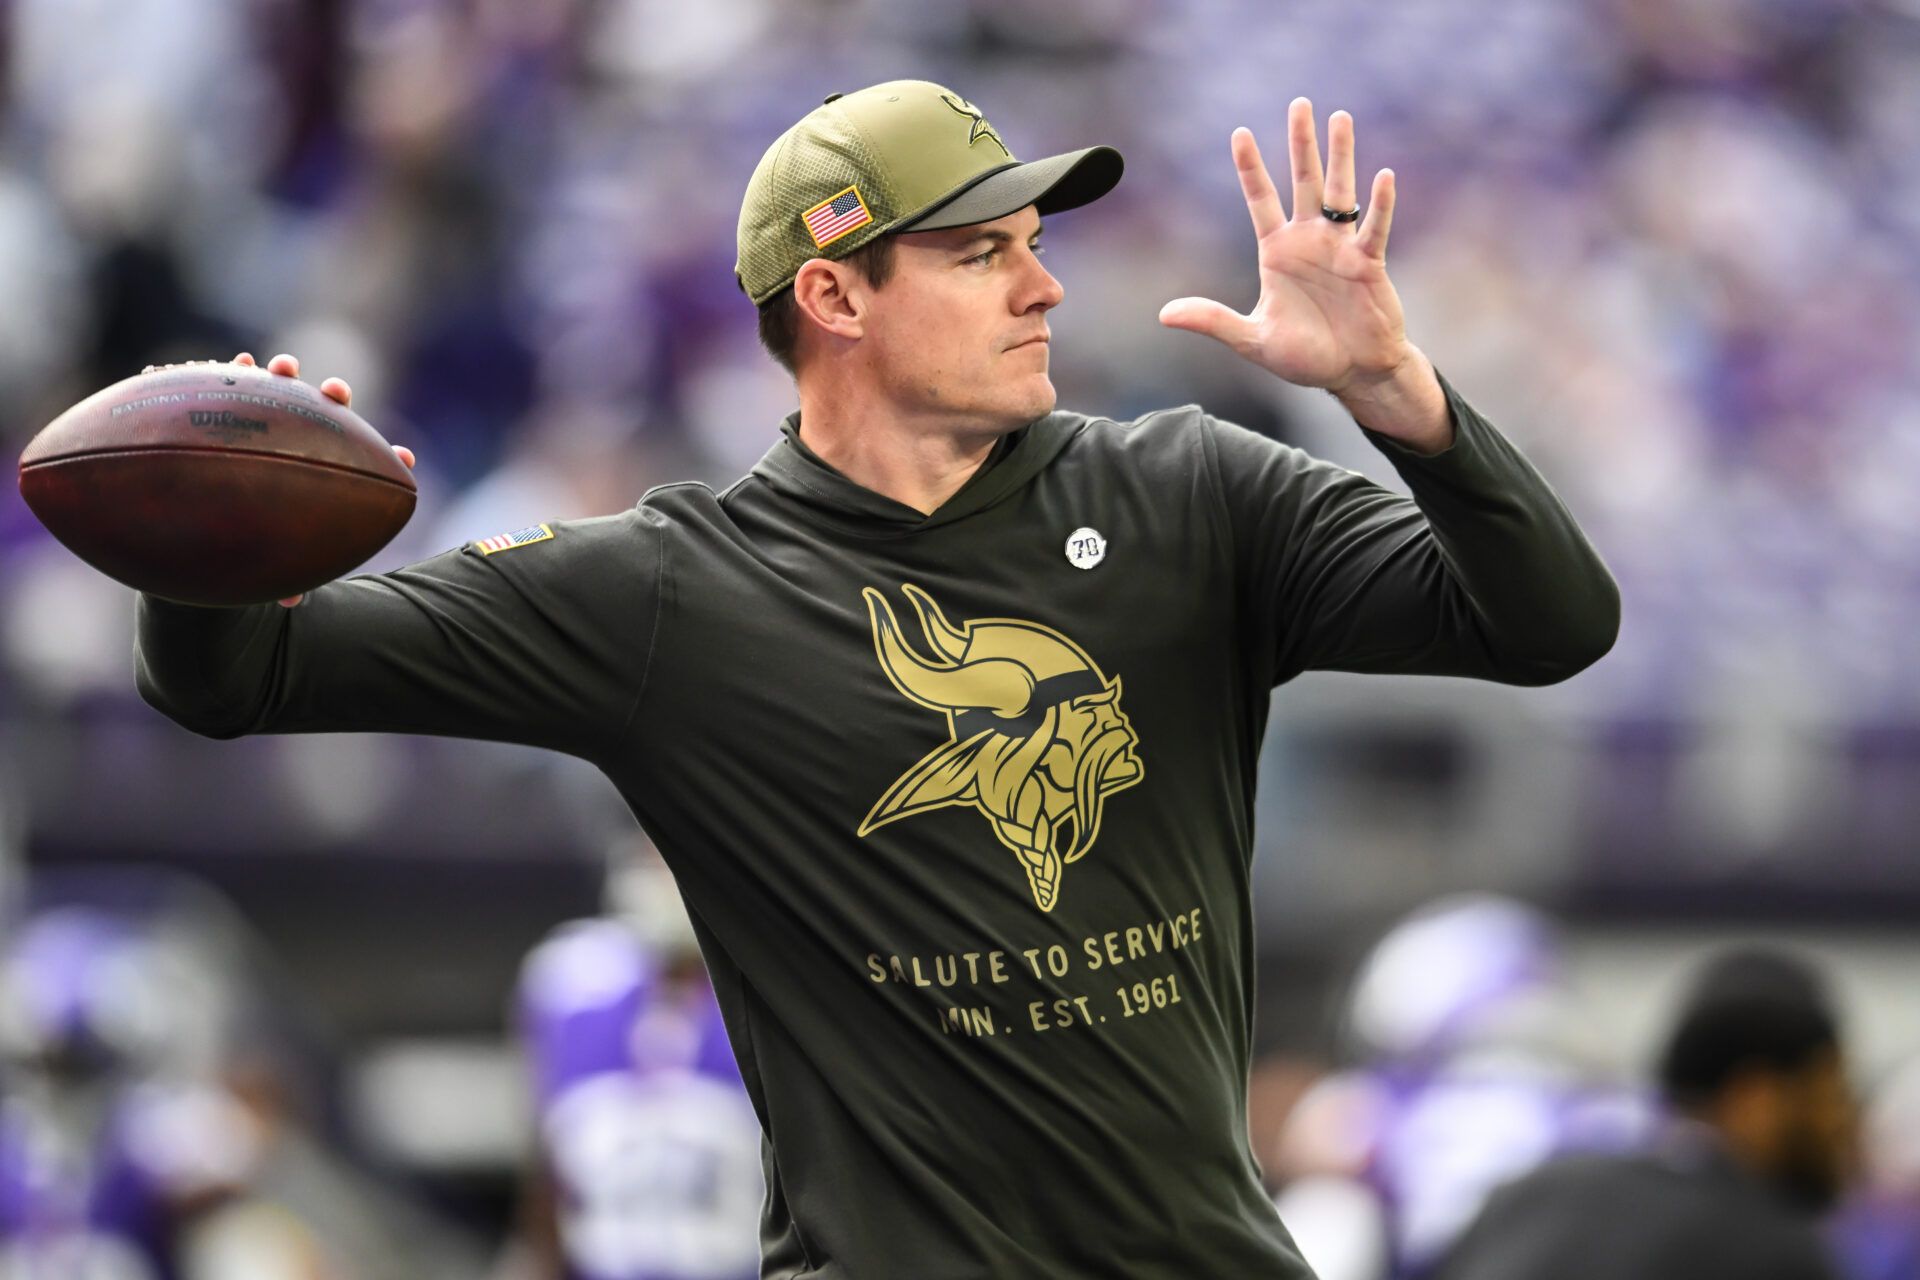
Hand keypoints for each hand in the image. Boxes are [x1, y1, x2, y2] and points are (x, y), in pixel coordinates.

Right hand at [229, 352, 416, 607]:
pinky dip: (233, 370)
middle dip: (334, 397)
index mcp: (320, 471)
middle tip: (337, 394)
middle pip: (325, 412)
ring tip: (284, 368)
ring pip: (279, 390)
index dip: (386, 458)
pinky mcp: (223, 408)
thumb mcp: (273, 559)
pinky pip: (227, 383)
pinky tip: (234, 363)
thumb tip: (291, 601)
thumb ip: (286, 573)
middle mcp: (296, 439)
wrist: (204, 520)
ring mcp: (263, 419)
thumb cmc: (250, 539)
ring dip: (284, 374)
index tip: (407, 458)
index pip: (362, 461)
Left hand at [1160, 100, 1445, 447]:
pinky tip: (1382, 176)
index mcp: (1277, 252)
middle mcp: (1309, 241)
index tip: (1239, 133)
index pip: (1260, 200)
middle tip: (1299, 103)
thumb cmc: (1306, 356)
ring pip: (1340, 192)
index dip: (1250, 168)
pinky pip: (1374, 228)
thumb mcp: (1252, 340)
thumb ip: (1213, 322)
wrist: (1353, 373)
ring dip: (1341, 156)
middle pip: (1303, 181)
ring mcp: (1340, 248)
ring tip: (1340, 118)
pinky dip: (1379, 204)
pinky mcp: (1369, 263)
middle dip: (1301, 143)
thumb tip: (1165, 315)